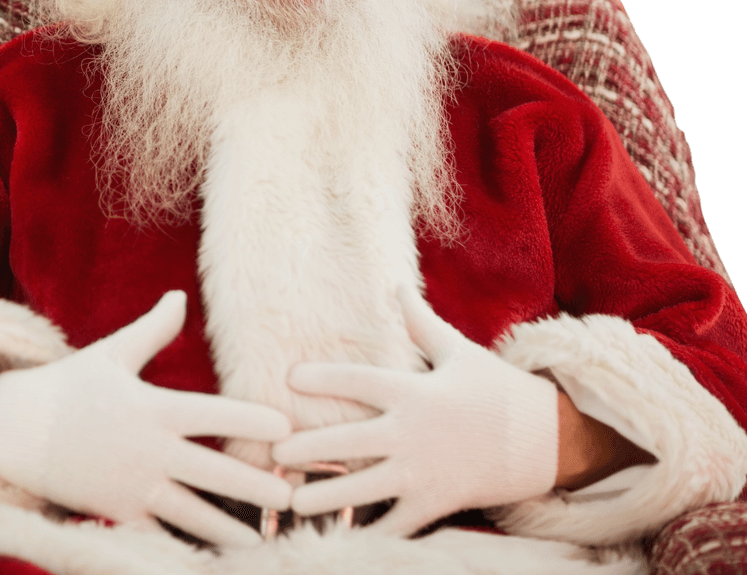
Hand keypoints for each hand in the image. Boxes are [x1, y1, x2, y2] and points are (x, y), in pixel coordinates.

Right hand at [0, 291, 291, 547]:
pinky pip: (159, 533)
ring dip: (230, 527)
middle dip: (254, 485)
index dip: (251, 419)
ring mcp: (132, 486)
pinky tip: (216, 556)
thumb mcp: (113, 353)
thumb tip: (180, 295)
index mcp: (152, 408)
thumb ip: (153, 329)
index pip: (213, 414)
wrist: (15, 432)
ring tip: (264, 538)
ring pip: (191, 513)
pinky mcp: (118, 512)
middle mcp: (148, 450)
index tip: (286, 427)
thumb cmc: (71, 386)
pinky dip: (186, 545)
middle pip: (213, 472)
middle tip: (292, 495)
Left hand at [271, 285, 558, 535]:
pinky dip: (370, 531)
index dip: (323, 378)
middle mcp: (413, 433)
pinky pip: (397, 522)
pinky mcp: (437, 502)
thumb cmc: (498, 391)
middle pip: (351, 441)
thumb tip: (397, 286)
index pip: (359, 381)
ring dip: (327, 496)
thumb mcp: (459, 352)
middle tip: (275, 451)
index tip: (290, 377)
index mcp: (415, 392)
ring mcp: (424, 472)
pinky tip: (339, 538)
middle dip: (310, 447)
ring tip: (292, 500)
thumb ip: (422, 323)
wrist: (549, 441)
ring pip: (365, 489)